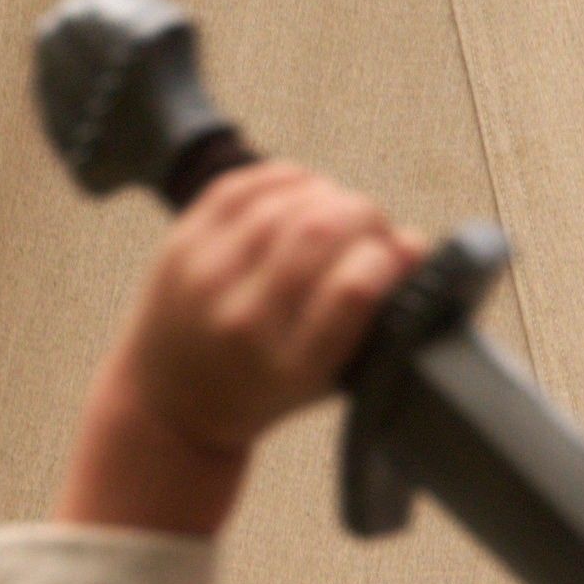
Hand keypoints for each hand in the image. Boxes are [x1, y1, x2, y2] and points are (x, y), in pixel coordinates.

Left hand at [55, 164, 420, 535]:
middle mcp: (240, 319)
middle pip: (321, 230)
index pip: (354, 287)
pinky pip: (244, 183)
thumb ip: (377, 315)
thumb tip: (414, 244)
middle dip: (365, 216)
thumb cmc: (265, 390)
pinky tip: (304, 196)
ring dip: (330, 195)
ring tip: (341, 216)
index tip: (397, 258)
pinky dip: (286, 179)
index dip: (390, 258)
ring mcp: (203, 276)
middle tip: (374, 229)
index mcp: (287, 366)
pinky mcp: (179, 243)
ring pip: (286, 199)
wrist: (169, 404)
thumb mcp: (329, 376)